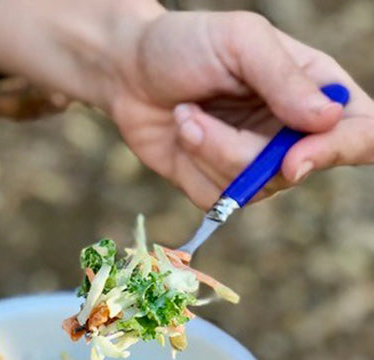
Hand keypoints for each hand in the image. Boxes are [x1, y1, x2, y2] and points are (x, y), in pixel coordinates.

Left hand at [111, 10, 373, 207]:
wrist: (129, 71)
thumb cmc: (187, 44)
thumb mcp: (241, 41)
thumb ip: (283, 78)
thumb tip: (326, 119)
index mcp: (315, 91)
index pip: (360, 132)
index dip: (339, 150)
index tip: (294, 159)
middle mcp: (293, 134)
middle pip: (298, 169)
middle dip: (241, 151)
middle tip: (197, 118)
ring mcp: (257, 166)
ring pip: (252, 188)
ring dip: (209, 149)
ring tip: (187, 113)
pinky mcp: (220, 188)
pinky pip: (218, 199)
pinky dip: (194, 164)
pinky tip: (183, 131)